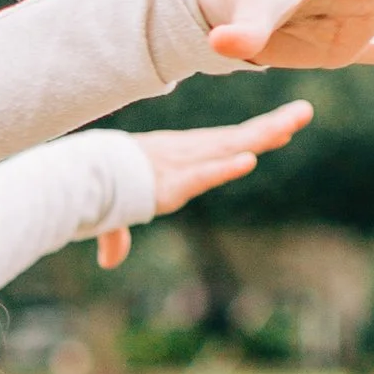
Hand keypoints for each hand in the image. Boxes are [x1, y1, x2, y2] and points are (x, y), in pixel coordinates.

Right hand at [90, 101, 312, 262]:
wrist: (68, 182)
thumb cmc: (86, 193)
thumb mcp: (109, 217)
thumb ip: (116, 238)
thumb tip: (110, 261)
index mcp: (173, 157)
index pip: (221, 144)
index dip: (253, 136)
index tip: (284, 127)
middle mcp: (181, 155)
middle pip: (235, 139)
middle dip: (272, 126)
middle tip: (305, 111)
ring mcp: (177, 167)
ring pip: (227, 148)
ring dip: (260, 138)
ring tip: (292, 125)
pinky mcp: (167, 184)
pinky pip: (201, 175)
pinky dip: (223, 169)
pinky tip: (248, 160)